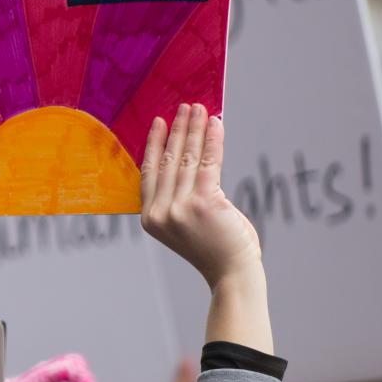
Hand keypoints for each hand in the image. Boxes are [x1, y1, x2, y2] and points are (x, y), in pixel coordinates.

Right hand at [140, 104, 258, 289]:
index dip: (154, 144)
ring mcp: (179, 208)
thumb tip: (191, 157)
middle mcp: (159, 213)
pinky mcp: (203, 202)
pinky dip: (213, 140)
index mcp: (150, 218)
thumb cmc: (214, 249)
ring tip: (199, 109)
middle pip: (167, 161)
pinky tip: (215, 123)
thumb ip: (181, 196)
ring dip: (194, 129)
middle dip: (177, 130)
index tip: (159, 122)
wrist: (232, 274)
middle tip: (184, 107)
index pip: (149, 173)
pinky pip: (208, 163)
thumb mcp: (186, 223)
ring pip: (185, 158)